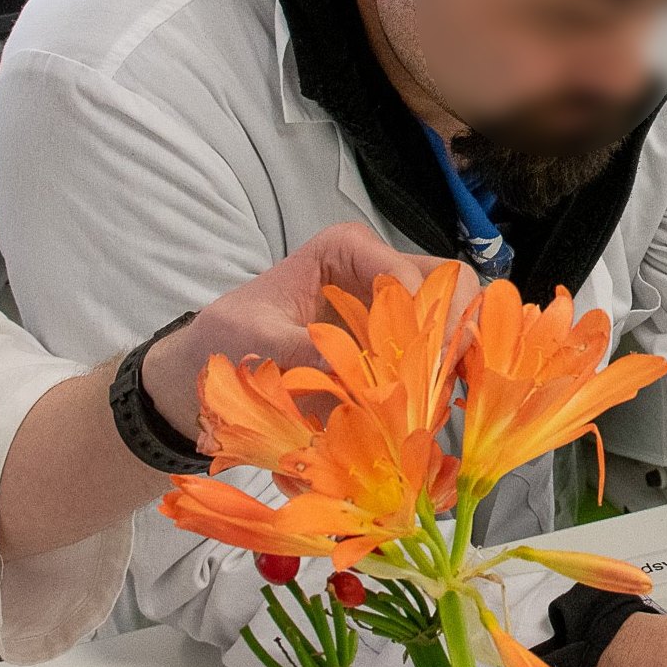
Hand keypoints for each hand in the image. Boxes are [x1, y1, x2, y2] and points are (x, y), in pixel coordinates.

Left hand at [146, 223, 474, 441]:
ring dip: (458, 360)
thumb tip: (353, 374)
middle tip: (453, 378)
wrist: (207, 374)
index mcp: (346, 252)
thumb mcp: (251, 339)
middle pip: (449, 286)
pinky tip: (439, 413)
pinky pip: (438, 361)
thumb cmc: (223, 341)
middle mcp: (380, 275)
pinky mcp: (395, 354)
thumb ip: (300, 349)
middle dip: (459, 330)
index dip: (424, 314)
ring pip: (455, 322)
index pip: (406, 271)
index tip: (426, 360)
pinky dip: (444, 386)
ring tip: (449, 402)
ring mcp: (393, 315)